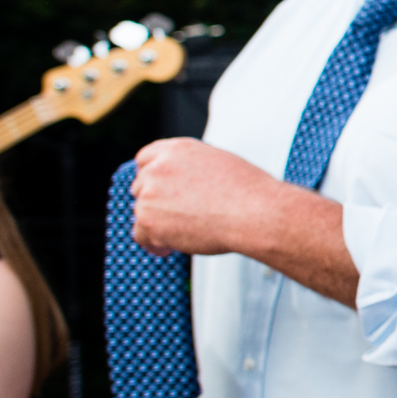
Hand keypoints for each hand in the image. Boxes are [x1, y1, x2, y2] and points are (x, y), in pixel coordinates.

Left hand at [130, 138, 289, 255]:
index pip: (146, 159)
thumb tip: (185, 183)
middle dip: (156, 200)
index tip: (157, 188)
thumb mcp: (219, 163)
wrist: (255, 214)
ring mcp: (150, 195)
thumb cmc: (248, 192)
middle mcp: (159, 168)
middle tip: (176, 213)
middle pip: (141, 187)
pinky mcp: (149, 221)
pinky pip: (141, 235)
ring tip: (182, 232)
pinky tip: (168, 247)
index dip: (152, 176)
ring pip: (142, 212)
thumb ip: (192, 168)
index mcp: (176, 150)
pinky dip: (154, 244)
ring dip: (158, 223)